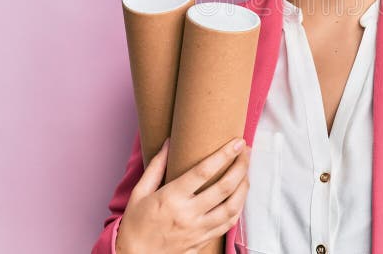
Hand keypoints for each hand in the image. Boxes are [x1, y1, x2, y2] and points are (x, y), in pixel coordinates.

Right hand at [115, 137, 250, 253]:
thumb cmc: (135, 225)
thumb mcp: (139, 193)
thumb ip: (156, 166)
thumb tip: (169, 142)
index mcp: (171, 198)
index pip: (204, 171)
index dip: (224, 154)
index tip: (237, 142)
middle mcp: (188, 214)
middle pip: (224, 187)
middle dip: (241, 166)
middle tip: (246, 151)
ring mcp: (198, 230)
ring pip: (232, 207)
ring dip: (244, 186)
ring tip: (246, 171)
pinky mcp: (203, 241)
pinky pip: (228, 224)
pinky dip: (238, 207)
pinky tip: (240, 195)